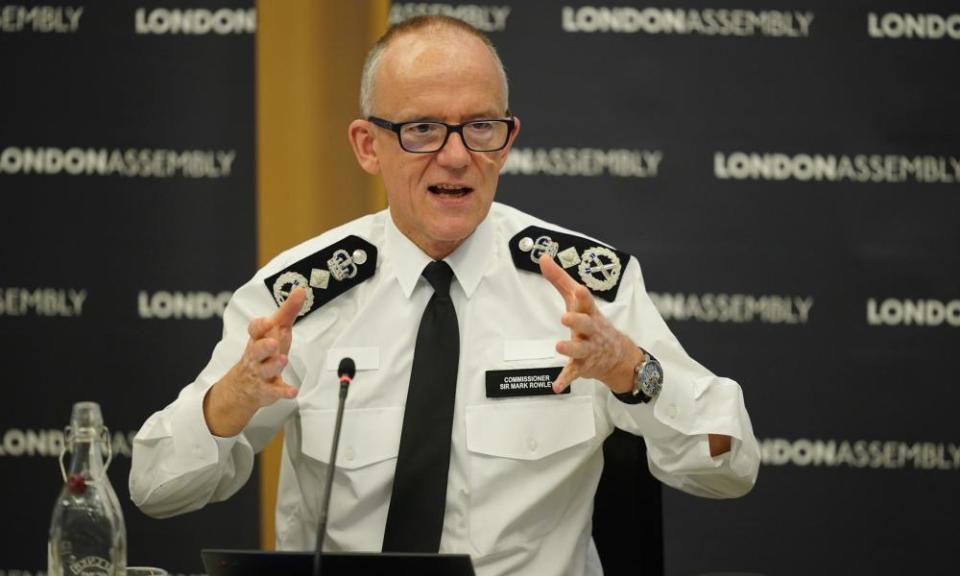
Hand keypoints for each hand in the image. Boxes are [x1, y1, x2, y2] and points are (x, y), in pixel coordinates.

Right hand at [203, 288, 305, 436]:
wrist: (243, 386)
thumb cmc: (264, 352)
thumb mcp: (275, 330)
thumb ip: (288, 311)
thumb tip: (301, 290)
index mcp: (259, 338)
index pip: (254, 330)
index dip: (259, 326)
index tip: (266, 321)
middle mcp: (257, 355)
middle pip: (257, 349)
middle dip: (264, 345)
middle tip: (273, 342)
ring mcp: (261, 373)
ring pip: (265, 369)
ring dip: (274, 365)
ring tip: (282, 360)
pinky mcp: (267, 389)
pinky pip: (274, 391)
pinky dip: (283, 392)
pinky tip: (292, 392)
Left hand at [539, 254, 638, 393]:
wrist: (618, 355)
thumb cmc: (591, 321)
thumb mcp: (578, 300)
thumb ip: (559, 279)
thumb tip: (543, 257)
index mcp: (588, 312)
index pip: (586, 302)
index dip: (583, 296)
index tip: (578, 289)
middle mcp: (591, 331)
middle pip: (586, 325)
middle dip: (577, 321)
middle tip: (565, 317)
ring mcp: (588, 349)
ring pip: (580, 350)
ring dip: (570, 349)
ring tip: (558, 347)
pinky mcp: (583, 366)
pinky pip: (574, 373)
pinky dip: (565, 380)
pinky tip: (556, 386)